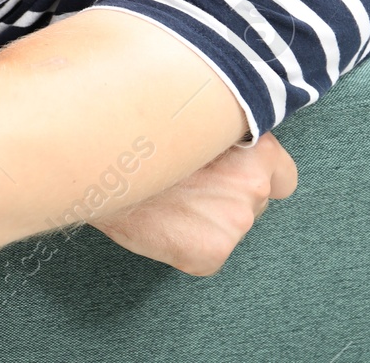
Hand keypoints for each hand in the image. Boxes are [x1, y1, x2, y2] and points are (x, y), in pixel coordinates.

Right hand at [89, 132, 298, 275]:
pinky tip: (159, 222)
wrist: (88, 163)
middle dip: (226, 193)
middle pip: (253, 201)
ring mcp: (234, 223)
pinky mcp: (210, 253)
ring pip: (229, 226)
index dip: (255, 171)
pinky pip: (207, 252)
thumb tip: (221, 137)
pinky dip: (185, 243)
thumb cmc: (131, 130)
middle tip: (185, 182)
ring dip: (205, 218)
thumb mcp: (186, 116)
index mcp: (254, 147)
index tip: (231, 171)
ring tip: (165, 199)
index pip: (281, 173)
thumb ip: (217, 131)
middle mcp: (253, 186)